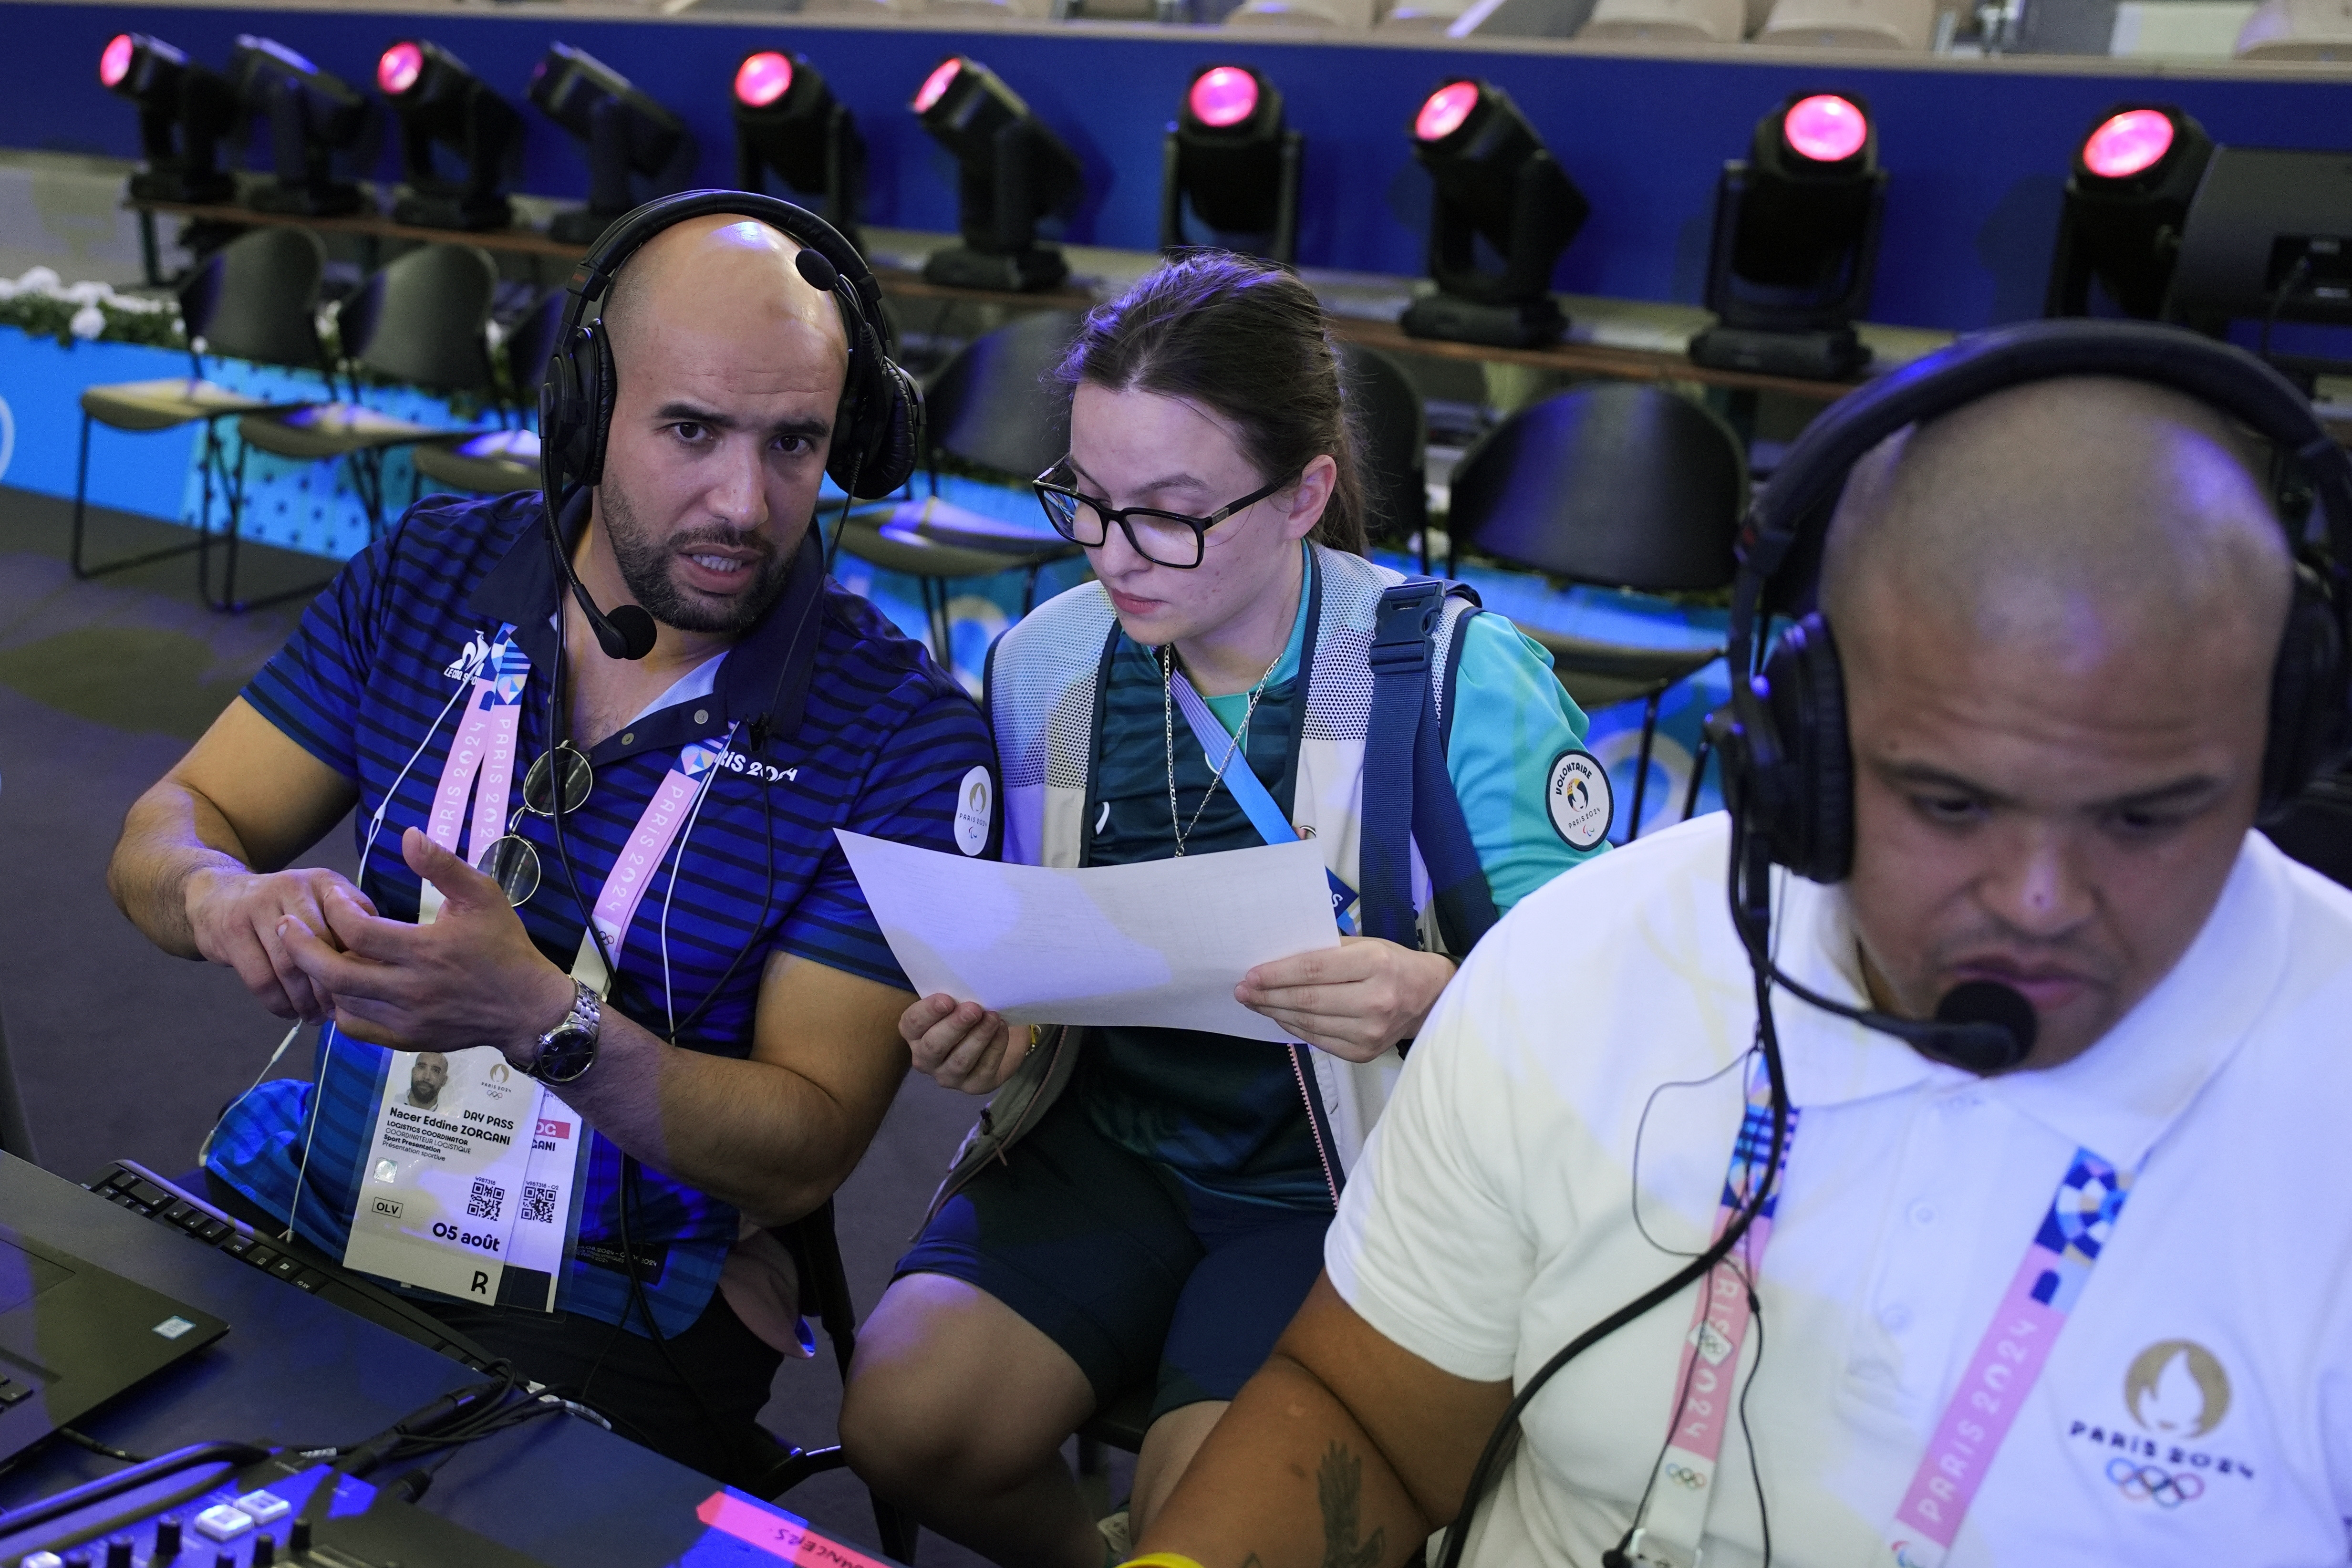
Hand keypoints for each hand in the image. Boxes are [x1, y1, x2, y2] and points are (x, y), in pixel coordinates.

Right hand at [185, 864, 375, 1023]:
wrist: (218, 898)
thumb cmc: (286, 910)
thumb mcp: (323, 904)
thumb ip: (354, 927)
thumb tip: (383, 968)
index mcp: (325, 882)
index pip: (353, 926)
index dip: (360, 964)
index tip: (366, 990)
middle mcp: (293, 887)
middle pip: (321, 947)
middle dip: (332, 987)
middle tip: (339, 1013)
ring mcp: (258, 907)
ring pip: (290, 966)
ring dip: (305, 1001)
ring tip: (315, 1018)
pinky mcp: (231, 931)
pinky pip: (260, 979)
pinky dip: (278, 1003)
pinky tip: (289, 1013)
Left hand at [276, 828, 573, 1060]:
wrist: (528, 1009)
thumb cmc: (505, 947)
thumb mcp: (484, 896)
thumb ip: (443, 866)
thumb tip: (408, 835)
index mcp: (425, 949)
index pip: (358, 930)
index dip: (336, 909)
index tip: (334, 896)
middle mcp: (410, 988)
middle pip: (334, 971)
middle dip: (301, 947)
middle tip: (286, 926)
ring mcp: (405, 1018)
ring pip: (339, 1001)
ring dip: (320, 977)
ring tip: (313, 953)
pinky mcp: (406, 1039)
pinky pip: (354, 1028)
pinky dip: (339, 1007)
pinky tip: (342, 988)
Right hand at [900, 994, 1031, 1094]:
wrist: (1002, 1034)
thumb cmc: (973, 1012)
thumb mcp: (961, 1000)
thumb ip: (956, 994)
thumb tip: (966, 983)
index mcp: (915, 1034)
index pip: (911, 1023)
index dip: (928, 1012)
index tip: (947, 999)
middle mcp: (926, 1059)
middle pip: (933, 1046)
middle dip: (954, 1026)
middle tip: (973, 1009)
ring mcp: (948, 1076)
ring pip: (959, 1061)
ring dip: (977, 1037)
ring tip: (993, 1017)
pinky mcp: (974, 1086)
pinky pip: (984, 1068)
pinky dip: (995, 1046)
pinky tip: (1002, 1029)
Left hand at [1236, 936, 1456, 1062]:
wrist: (1429, 998)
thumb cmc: (1391, 964)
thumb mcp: (1365, 944)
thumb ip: (1326, 951)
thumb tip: (1277, 960)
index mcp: (1375, 964)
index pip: (1313, 970)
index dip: (1276, 974)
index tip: (1250, 974)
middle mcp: (1375, 999)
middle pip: (1307, 1000)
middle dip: (1268, 995)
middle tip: (1243, 990)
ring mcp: (1371, 1031)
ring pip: (1309, 1024)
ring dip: (1275, 1013)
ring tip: (1254, 1003)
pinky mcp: (1365, 1053)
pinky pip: (1318, 1040)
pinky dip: (1294, 1029)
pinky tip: (1280, 1017)